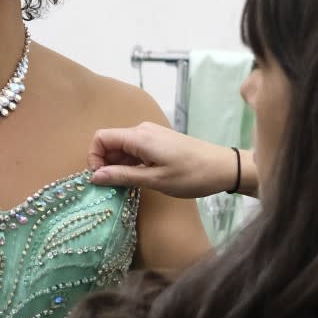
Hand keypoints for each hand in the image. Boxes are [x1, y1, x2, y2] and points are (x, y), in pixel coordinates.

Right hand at [88, 122, 243, 197]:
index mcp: (139, 137)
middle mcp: (142, 131)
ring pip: (122, 147)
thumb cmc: (191, 175)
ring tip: (126, 186)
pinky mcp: (159, 142)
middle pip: (110, 142)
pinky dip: (130, 163)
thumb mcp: (155, 180)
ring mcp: (151, 135)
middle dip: (105, 163)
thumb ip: (123, 176)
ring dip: (118, 165)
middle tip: (113, 187)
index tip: (101, 179)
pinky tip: (138, 179)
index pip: (101, 138)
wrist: (223, 167)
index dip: (95, 158)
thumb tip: (95, 177)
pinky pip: (135, 150)